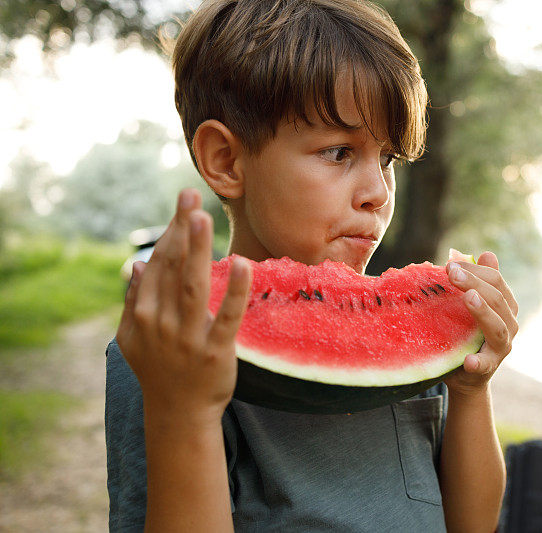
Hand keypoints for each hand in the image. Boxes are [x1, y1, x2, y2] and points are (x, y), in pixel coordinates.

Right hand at [116, 188, 250, 424]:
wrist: (178, 414)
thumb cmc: (159, 371)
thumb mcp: (133, 338)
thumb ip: (133, 302)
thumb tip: (136, 265)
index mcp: (143, 313)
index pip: (159, 263)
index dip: (172, 231)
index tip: (184, 203)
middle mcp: (161, 321)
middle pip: (173, 267)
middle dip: (181, 229)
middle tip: (191, 195)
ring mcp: (187, 336)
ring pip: (192, 286)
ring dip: (197, 251)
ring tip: (202, 218)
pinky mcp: (215, 351)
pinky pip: (227, 317)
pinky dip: (235, 292)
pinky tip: (244, 265)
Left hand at [442, 251, 518, 396]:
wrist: (465, 373)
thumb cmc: (467, 333)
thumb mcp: (472, 305)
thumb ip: (479, 282)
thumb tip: (487, 253)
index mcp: (506, 306)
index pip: (497, 281)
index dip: (476, 270)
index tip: (451, 264)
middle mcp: (509, 324)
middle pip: (498, 300)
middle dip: (475, 283)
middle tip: (453, 273)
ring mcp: (501, 347)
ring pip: (498, 327)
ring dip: (483, 311)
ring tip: (468, 298)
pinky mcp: (488, 367)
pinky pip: (485, 364)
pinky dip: (478, 362)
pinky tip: (468, 361)